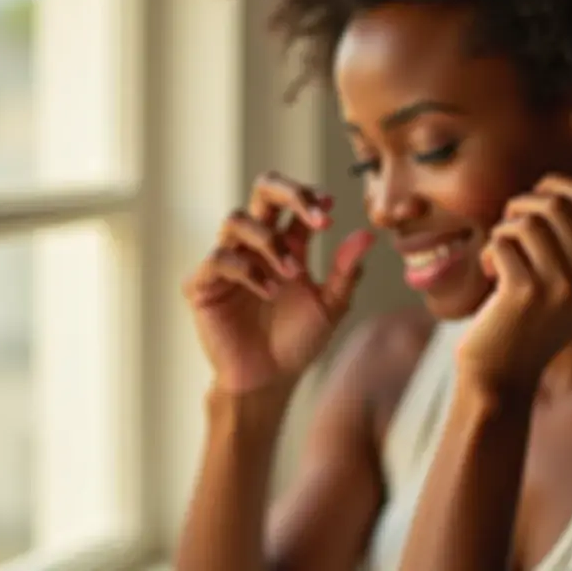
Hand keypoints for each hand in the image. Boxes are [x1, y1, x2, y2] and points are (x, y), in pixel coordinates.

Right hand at [183, 172, 374, 393]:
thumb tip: (368, 235)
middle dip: (289, 192)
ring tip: (294, 271)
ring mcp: (228, 261)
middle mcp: (255, 245)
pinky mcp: (203, 284)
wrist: (270, 380)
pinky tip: (270, 291)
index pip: (294, 201)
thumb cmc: (298, 341)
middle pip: (262, 191)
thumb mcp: (330, 306)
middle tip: (317, 217)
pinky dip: (247, 270)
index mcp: (286, 243)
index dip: (311, 196)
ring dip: (270, 240)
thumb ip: (346, 271)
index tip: (330, 209)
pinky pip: (217, 258)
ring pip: (237, 219)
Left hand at [457, 175, 571, 392]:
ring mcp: (569, 286)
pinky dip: (490, 251)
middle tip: (510, 227)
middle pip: (564, 202)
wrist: (506, 371)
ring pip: (530, 219)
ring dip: (505, 229)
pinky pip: (503, 240)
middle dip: (527, 203)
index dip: (563, 188)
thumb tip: (561, 183)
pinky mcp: (529, 293)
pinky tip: (491, 274)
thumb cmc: (534, 312)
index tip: (536, 207)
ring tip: (501, 252)